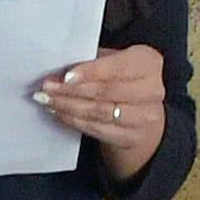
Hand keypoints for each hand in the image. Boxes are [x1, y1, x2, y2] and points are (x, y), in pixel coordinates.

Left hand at [31, 46, 167, 175]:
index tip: (66, 76)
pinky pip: (97, 129)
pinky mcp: (132, 138)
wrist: (143, 113)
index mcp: (148, 62)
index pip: (118, 67)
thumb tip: (59, 70)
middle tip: (46, 88)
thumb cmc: (122, 80)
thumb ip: (93, 62)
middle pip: (106, 91)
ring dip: (68, 107)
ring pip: (99, 112)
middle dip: (72, 90)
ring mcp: (145, 117)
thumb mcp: (114, 61)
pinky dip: (74, 121)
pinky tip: (59, 113)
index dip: (91, 72)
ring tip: (48, 101)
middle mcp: (152, 90)